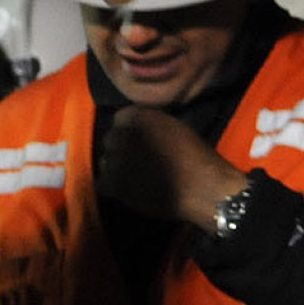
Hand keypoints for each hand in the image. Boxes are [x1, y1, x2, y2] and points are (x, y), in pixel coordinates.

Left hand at [95, 105, 247, 228]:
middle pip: (110, 139)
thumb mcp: (173, 126)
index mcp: (138, 116)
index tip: (138, 140)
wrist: (202, 187)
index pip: (119, 119)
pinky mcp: (113, 184)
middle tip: (136, 159)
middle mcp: (122, 134)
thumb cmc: (195, 156)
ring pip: (105, 161)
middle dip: (120, 148)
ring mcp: (115, 159)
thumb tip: (136, 128)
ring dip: (115, 167)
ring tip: (134, 176)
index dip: (128, 130)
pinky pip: (101, 182)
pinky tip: (126, 189)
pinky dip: (110, 186)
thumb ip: (150, 123)